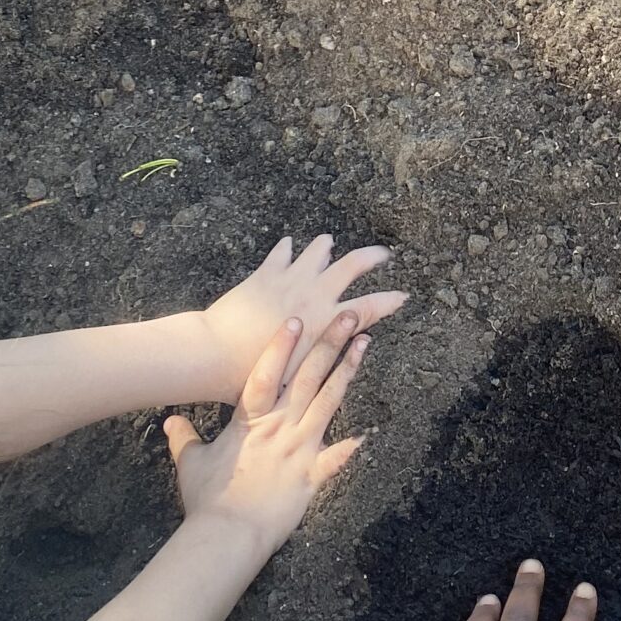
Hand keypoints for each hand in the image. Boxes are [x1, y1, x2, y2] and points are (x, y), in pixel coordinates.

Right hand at [165, 315, 365, 561]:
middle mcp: (280, 426)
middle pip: (307, 377)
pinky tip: (370, 431)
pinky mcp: (312, 475)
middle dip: (328, 343)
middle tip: (347, 316)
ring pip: (328, 402)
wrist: (228, 535)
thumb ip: (183, 438)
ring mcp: (300, 449)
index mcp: (250, 421)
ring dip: (346, 371)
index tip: (297, 318)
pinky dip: (352, 447)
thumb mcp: (190, 463)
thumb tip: (169, 421)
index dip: (281, 345)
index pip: (266, 373)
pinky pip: (337, 458)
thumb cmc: (207, 500)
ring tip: (364, 343)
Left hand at [198, 235, 405, 402]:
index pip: (370, 308)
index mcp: (326, 322)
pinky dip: (287, 248)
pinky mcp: (266, 274)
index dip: (391, 301)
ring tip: (329, 242)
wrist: (217, 353)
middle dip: (372, 256)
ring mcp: (291, 279)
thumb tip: (341, 363)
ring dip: (325, 246)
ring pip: (318, 250)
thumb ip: (322, 364)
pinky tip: (288, 244)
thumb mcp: (298, 378)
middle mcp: (314, 295)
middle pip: (353, 265)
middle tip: (383, 253)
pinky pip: (281, 252)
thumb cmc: (255, 376)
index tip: (403, 295)